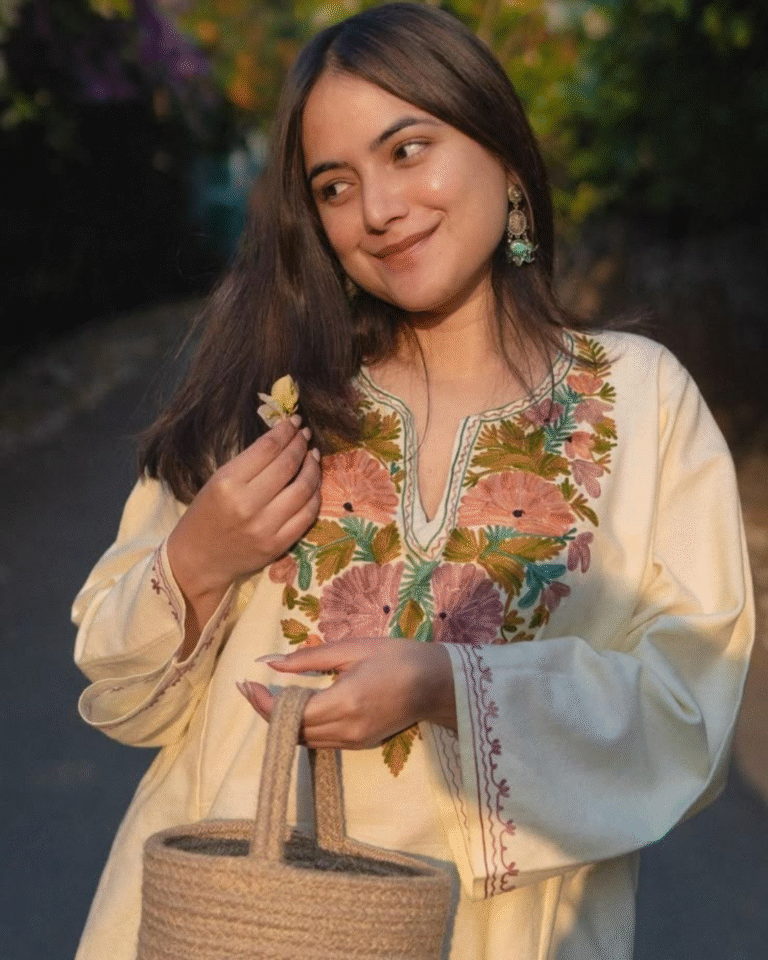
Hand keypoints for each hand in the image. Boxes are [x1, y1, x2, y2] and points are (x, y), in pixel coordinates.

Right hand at [167, 416, 320, 644]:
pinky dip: (315, 495)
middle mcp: (248, 505)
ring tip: (313, 456)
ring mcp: (266, 527)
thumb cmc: (205, 515)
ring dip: (313, 468)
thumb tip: (284, 438)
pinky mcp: (278, 544)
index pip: (268, 448)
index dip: (286, 431)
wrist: (198, 560)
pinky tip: (313, 483)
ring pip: (303, 489)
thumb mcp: (218, 481)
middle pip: (288, 465)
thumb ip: (250, 463)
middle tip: (305, 435)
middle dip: (301, 445)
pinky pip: (308, 514)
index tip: (295, 422)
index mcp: (228, 483)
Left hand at [239, 639, 456, 747]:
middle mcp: (346, 729)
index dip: (262, 702)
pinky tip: (295, 706)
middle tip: (249, 687)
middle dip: (266, 711)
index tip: (246, 683)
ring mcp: (353, 742)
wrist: (437, 683)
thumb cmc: (396, 657)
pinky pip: (320, 740)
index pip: (289, 712)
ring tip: (266, 696)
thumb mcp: (351, 649)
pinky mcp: (360, 744)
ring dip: (281, 722)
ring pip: (303, 740)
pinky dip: (302, 727)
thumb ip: (308, 658)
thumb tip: (268, 662)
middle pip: (291, 731)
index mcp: (343, 703)